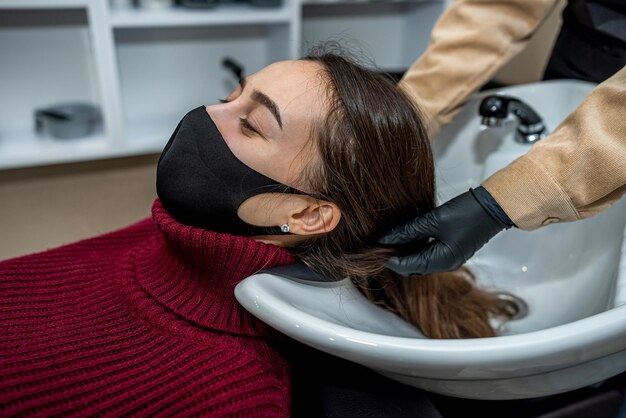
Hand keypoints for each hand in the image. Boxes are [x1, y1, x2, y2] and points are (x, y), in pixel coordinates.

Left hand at [378, 187, 512, 275]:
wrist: (494, 206)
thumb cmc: (467, 212)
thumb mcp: (434, 220)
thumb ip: (408, 230)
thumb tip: (384, 238)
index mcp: (441, 262)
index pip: (406, 267)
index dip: (388, 258)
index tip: (373, 246)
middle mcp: (445, 265)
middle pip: (412, 267)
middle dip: (395, 255)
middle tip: (379, 241)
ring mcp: (449, 258)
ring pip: (419, 260)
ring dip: (405, 250)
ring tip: (390, 236)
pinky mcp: (451, 249)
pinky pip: (428, 253)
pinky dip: (415, 246)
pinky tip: (407, 233)